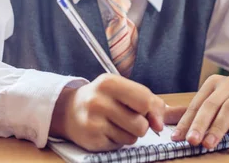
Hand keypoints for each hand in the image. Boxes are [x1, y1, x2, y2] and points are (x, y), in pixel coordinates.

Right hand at [50, 73, 165, 151]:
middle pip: (141, 124)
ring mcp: (93, 122)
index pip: (144, 100)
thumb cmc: (103, 98)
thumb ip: (147, 100)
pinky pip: (119, 146)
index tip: (153, 118)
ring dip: (130, 134)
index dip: (154, 112)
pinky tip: (106, 131)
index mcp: (109, 83)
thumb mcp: (122, 89)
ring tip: (116, 124)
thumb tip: (159, 125)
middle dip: (142, 125)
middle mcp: (98, 101)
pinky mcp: (91, 140)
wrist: (69, 110)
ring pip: (132, 138)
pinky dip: (117, 141)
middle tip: (130, 118)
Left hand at [169, 75, 228, 151]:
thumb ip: (202, 116)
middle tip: (192, 141)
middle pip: (211, 104)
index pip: (197, 103)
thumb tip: (179, 133)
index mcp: (214, 83)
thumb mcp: (220, 107)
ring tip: (209, 145)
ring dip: (218, 128)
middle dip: (200, 124)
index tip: (177, 138)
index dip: (186, 121)